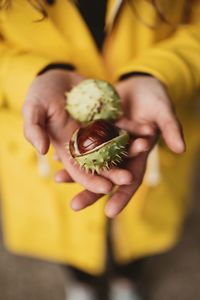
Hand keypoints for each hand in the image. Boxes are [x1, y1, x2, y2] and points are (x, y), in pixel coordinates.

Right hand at [22, 70, 134, 194]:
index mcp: (67, 148)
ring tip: (144, 148)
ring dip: (131, 149)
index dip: (92, 181)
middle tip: (129, 179)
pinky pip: (124, 125)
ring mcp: (99, 131)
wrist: (57, 77)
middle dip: (115, 172)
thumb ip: (34, 129)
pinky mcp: (109, 118)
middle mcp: (85, 144)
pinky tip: (148, 129)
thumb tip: (42, 151)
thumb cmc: (40, 94)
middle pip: (102, 163)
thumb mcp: (33, 109)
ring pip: (117, 145)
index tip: (106, 188)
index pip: (80, 171)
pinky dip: (135, 127)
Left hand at [56, 75, 184, 216]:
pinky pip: (82, 143)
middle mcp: (121, 153)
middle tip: (75, 206)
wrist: (139, 83)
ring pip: (91, 162)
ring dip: (75, 172)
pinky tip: (55, 155)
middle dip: (91, 192)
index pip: (131, 179)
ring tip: (57, 179)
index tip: (110, 212)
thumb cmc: (155, 98)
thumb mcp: (163, 111)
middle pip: (106, 177)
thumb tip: (181, 148)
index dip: (122, 196)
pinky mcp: (97, 131)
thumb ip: (170, 128)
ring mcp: (107, 143)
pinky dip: (71, 150)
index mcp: (139, 154)